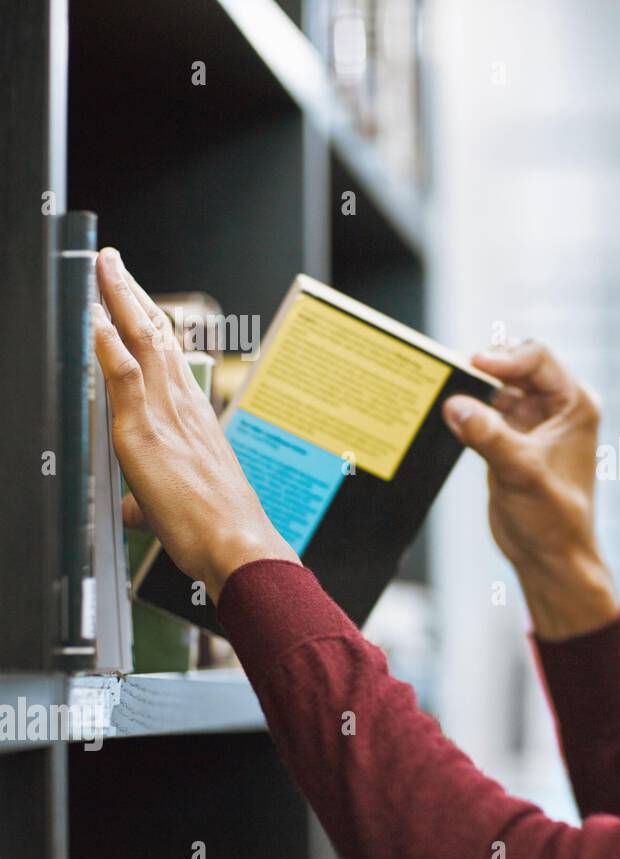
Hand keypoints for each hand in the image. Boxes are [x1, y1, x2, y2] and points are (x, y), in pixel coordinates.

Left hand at [91, 248, 298, 601]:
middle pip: (156, 338)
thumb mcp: (176, 510)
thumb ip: (147, 502)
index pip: (169, 361)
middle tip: (116, 264)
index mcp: (195, 420)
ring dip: (120, 300)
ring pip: (140, 341)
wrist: (237, 543)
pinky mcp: (144, 430)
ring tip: (105, 267)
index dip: (151, 327)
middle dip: (133, 297)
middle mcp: (184, 407)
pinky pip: (122, 372)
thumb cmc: (218, 532)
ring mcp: (166, 414)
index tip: (139, 301)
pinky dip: (106, 340)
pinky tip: (93, 314)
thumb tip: (134, 509)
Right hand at [442, 340, 619, 639]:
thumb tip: (454, 405)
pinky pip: (486, 411)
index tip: (473, 366)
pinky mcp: (511, 439)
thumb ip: (489, 436)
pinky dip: (468, 410)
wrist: (549, 558)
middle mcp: (557, 408)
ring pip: (498, 386)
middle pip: (516, 365)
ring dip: (474, 388)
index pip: (538, 358)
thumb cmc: (553, 520)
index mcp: (575, 404)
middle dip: (487, 368)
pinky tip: (448, 415)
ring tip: (448, 394)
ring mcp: (533, 422)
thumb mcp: (522, 473)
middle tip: (457, 377)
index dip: (504, 357)